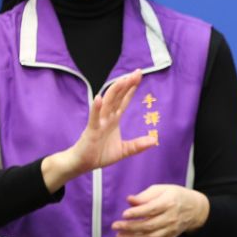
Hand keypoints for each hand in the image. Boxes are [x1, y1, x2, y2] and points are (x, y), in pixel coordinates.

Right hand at [42, 70, 156, 190]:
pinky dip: (96, 108)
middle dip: (126, 85)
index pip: (124, 101)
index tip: (139, 76)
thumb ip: (138, 145)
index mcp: (114, 120)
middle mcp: (107, 117)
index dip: (131, 89)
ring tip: (122, 80)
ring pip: (107, 104)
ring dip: (114, 91)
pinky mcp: (91, 130)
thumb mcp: (123, 150)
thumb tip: (154, 140)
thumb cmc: (99, 154)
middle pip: (118, 97)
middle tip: (136, 72)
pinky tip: (99, 98)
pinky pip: (94, 118)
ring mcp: (98, 122)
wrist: (82, 164)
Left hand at [113, 184, 209, 236]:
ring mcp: (170, 230)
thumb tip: (129, 200)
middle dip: (130, 227)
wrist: (195, 209)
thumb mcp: (162, 190)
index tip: (124, 214)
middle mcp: (170, 218)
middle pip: (149, 225)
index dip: (137, 213)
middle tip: (115, 226)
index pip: (151, 209)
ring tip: (119, 236)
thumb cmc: (175, 196)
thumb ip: (145, 195)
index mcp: (168, 203)